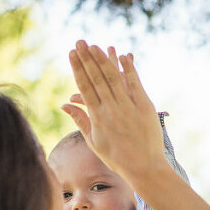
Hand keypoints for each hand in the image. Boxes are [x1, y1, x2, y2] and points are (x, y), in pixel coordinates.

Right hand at [61, 40, 166, 181]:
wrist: (144, 167)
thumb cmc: (116, 157)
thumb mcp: (94, 141)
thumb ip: (80, 120)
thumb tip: (64, 105)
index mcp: (97, 118)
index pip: (84, 88)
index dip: (78, 68)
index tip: (71, 54)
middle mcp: (111, 110)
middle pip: (97, 79)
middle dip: (87, 58)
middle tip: (80, 42)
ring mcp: (129, 107)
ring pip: (114, 78)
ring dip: (104, 60)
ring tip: (95, 45)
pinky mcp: (145, 107)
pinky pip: (135, 84)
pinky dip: (129, 69)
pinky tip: (124, 55)